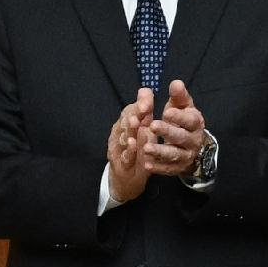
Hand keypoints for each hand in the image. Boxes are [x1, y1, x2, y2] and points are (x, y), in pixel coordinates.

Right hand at [104, 89, 154, 205]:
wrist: (129, 176)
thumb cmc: (139, 147)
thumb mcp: (144, 127)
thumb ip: (144, 111)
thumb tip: (145, 90)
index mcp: (126, 123)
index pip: (130, 110)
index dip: (138, 105)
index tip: (148, 102)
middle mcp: (120, 133)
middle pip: (125, 122)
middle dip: (133, 114)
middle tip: (142, 110)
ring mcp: (119, 148)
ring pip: (123, 137)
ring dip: (129, 130)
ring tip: (136, 124)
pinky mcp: (121, 163)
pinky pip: (124, 156)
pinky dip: (128, 150)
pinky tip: (132, 145)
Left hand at [140, 80, 211, 178]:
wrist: (192, 146)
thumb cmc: (183, 121)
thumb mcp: (182, 107)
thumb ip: (178, 96)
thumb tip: (176, 83)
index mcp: (195, 123)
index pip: (189, 120)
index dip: (179, 117)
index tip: (166, 112)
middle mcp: (194, 141)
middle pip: (181, 137)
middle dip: (167, 132)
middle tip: (152, 126)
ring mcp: (186, 156)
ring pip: (174, 155)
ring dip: (160, 152)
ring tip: (145, 148)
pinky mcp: (178, 168)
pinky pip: (168, 169)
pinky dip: (158, 168)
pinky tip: (146, 165)